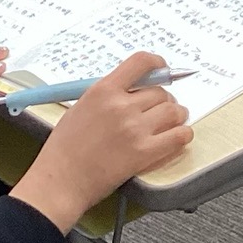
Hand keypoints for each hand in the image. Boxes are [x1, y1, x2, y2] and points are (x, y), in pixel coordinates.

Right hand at [10, 52, 192, 232]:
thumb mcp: (81, 107)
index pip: (141, 62)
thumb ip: (108, 95)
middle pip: (161, 91)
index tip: (163, 69)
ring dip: (177, 115)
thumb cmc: (64, 148)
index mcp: (104, 90)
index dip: (158, 64)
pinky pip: (179, 136)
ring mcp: (134, 129)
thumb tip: (134, 90)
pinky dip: (183, 135)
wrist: (60, 181)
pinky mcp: (144, 153)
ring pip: (174, 111)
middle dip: (164, 100)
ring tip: (172, 122)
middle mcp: (121, 105)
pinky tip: (178, 137)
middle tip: (160, 110)